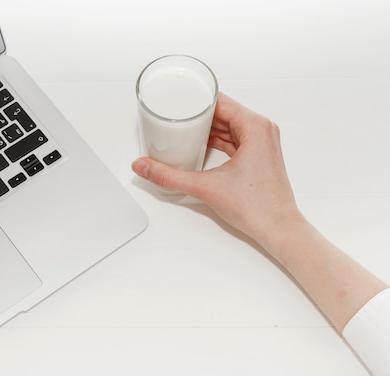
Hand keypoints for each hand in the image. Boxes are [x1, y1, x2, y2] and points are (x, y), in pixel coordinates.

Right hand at [132, 93, 300, 243]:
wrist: (278, 228)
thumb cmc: (258, 207)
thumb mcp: (205, 187)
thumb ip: (169, 176)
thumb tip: (144, 166)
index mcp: (255, 127)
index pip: (219, 100)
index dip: (196, 99)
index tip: (178, 100)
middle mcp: (262, 130)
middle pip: (223, 111)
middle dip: (198, 113)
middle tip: (175, 116)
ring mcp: (262, 143)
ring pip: (228, 125)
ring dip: (207, 127)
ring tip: (184, 129)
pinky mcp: (259, 155)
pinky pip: (234, 138)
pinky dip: (217, 139)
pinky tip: (201, 144)